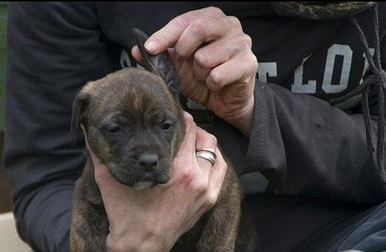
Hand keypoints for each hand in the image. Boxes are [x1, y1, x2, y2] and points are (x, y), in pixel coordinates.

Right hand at [88, 112, 226, 251]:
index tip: (168, 115)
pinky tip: (198, 157)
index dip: (176, 117)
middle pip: (202, 136)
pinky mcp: (209, 200)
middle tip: (176, 125)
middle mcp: (196, 179)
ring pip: (214, 151)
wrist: (140, 247)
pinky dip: (212, 159)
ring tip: (188, 140)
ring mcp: (206, 191)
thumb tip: (87, 130)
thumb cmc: (124, 214)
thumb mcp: (108, 181)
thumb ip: (99, 153)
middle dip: (189, 128)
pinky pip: (220, 170)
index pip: (185, 128)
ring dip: (202, 142)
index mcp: (176, 170)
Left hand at [132, 7, 257, 135]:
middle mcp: (229, 25)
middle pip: (197, 29)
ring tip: (205, 76)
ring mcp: (242, 43)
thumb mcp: (179, 65)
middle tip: (185, 63)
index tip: (149, 48)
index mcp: (211, 18)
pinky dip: (211, 84)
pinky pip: (217, 76)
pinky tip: (217, 84)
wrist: (226, 100)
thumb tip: (136, 50)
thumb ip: (161, 56)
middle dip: (183, 51)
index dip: (164, 35)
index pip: (184, 21)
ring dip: (199, 74)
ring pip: (205, 57)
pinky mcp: (249, 64)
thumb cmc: (204, 77)